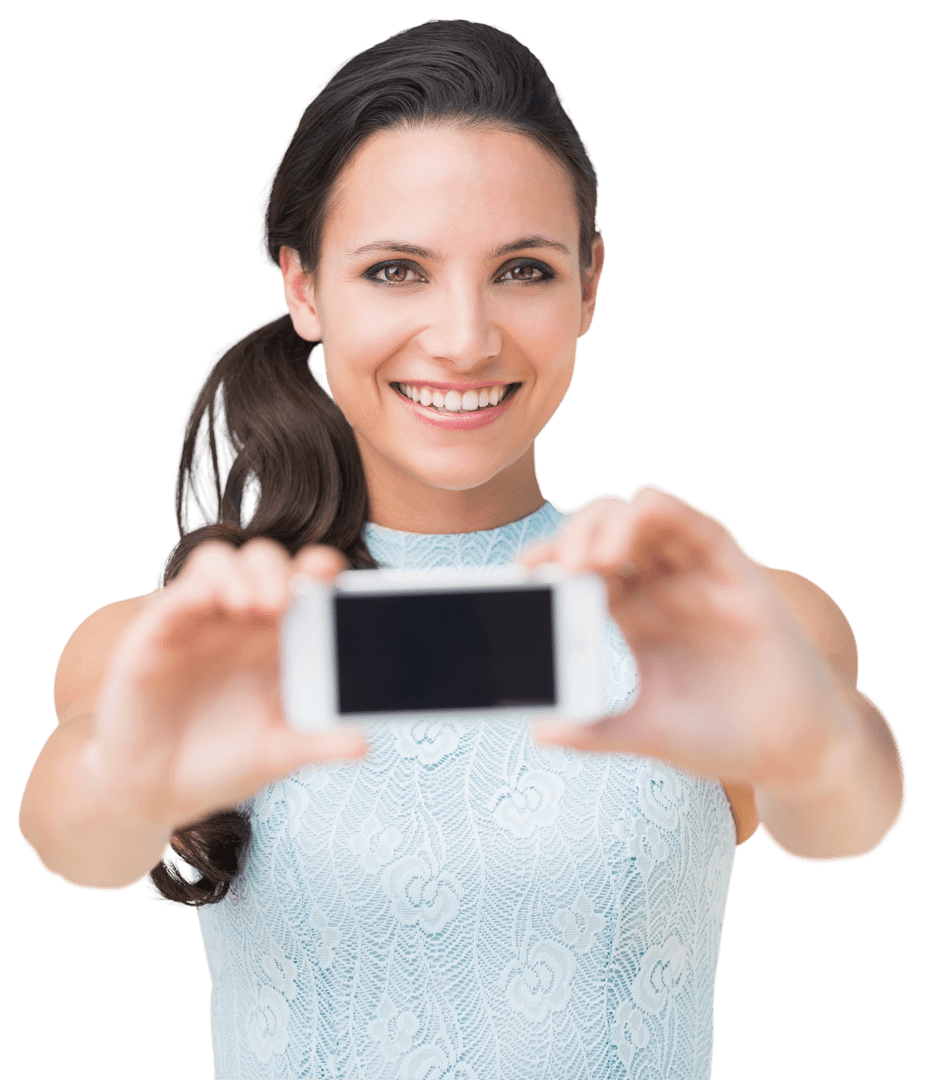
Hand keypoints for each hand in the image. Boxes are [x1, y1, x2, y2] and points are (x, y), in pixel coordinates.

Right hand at [85, 539, 366, 830]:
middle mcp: (241, 621)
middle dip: (280, 569)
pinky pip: (176, 596)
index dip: (319, 568)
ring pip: (219, 563)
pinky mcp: (157, 634)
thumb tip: (365, 745)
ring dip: (239, 572)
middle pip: (265, 563)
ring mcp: (199, 622)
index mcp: (279, 639)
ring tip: (254, 605)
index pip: (304, 583)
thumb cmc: (223, 763)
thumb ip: (318, 743)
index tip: (331, 573)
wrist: (157, 791)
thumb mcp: (277, 753)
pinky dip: (194, 590)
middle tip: (286, 601)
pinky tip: (211, 602)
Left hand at [519, 485, 854, 796]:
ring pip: (645, 518)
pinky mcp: (734, 570)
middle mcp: (658, 586)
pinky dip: (668, 510)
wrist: (790, 752)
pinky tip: (645, 511)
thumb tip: (537, 734)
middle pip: (603, 533)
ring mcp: (695, 574)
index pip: (579, 568)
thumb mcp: (644, 733)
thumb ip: (594, 732)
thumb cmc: (717, 739)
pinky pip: (698, 525)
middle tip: (558, 568)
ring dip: (611, 523)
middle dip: (573, 538)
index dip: (550, 562)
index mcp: (630, 614)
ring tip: (592, 558)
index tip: (521, 575)